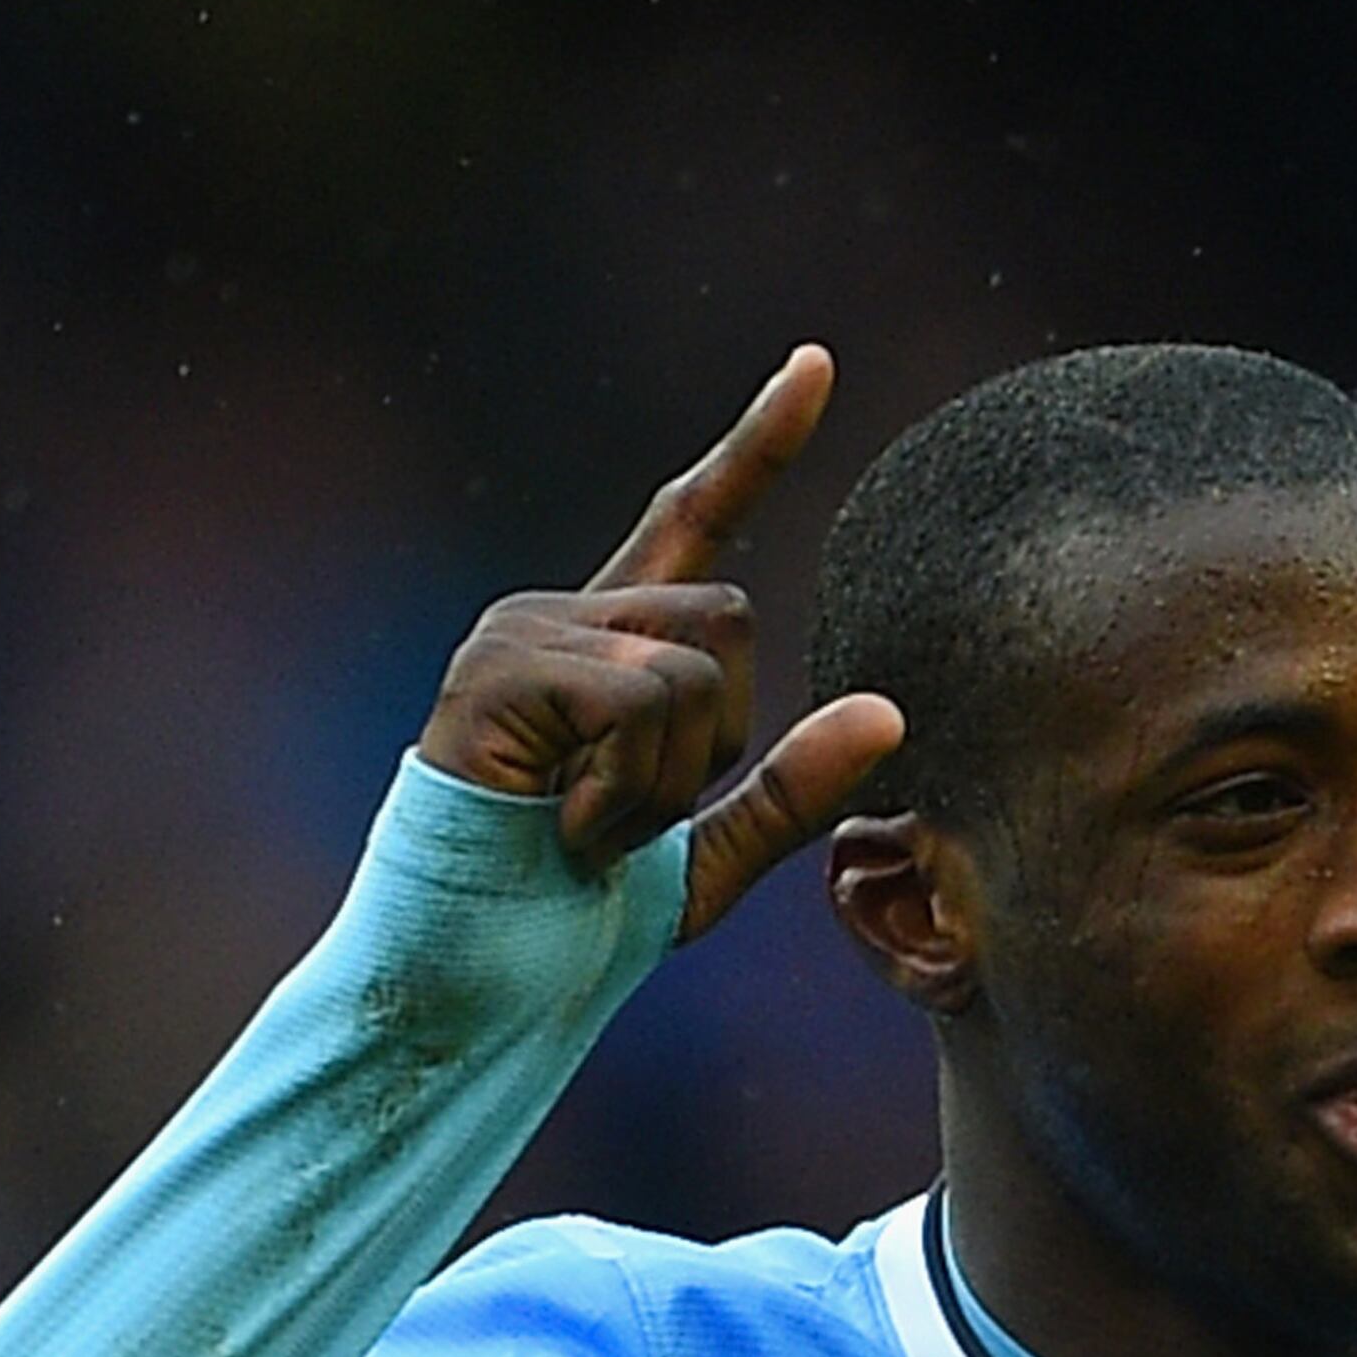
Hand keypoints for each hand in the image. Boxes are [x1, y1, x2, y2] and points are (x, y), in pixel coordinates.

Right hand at [414, 343, 904, 941]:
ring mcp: (518, 635)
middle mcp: (560, 614)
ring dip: (667, 783)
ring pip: (689, 667)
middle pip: (729, 618)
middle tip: (629, 818)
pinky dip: (626, 789)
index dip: (757, 446)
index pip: (695, 520)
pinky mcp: (494, 674)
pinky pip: (636, 698)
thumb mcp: (708, 864)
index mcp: (611, 646)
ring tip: (587, 829)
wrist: (465, 991)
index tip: (816, 365)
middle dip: (716, 745)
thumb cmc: (566, 932)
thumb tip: (890, 714)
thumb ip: (791, 793)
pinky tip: (563, 828)